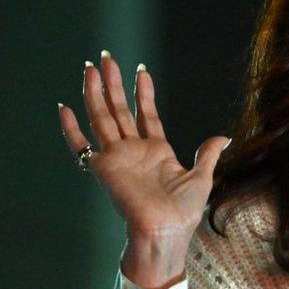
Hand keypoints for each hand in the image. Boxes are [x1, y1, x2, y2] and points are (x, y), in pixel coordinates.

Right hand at [58, 50, 230, 288]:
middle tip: (106, 57)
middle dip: (114, 83)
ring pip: (103, 117)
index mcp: (157, 151)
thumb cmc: (184, 212)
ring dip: (95, 93)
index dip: (144, 93)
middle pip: (120, 109)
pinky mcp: (103, 168)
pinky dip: (71, 129)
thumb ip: (207, 154)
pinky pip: (81, 146)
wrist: (166, 231)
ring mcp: (117, 157)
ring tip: (91, 68)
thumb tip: (224, 137)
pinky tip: (64, 108)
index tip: (141, 70)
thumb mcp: (202, 177)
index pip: (147, 114)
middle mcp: (134, 151)